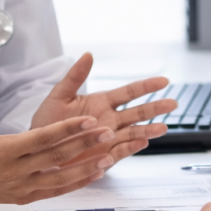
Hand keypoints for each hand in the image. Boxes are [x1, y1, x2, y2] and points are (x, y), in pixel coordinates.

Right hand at [0, 84, 118, 210]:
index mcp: (2, 151)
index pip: (41, 139)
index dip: (66, 129)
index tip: (88, 119)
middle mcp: (14, 172)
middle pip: (56, 157)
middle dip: (84, 144)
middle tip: (107, 131)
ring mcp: (21, 187)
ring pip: (60, 179)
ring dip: (86, 168)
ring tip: (109, 156)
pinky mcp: (24, 197)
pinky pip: (55, 191)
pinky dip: (76, 184)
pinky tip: (94, 174)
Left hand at [31, 53, 176, 164]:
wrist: (37, 148)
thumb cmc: (48, 121)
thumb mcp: (59, 95)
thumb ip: (75, 77)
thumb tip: (88, 54)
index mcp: (102, 102)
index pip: (129, 92)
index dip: (146, 87)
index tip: (164, 81)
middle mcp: (110, 120)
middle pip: (138, 113)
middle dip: (156, 108)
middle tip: (173, 103)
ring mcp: (109, 139)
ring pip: (134, 133)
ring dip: (148, 130)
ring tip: (163, 128)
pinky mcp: (104, 156)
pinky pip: (121, 152)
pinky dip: (131, 148)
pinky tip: (142, 143)